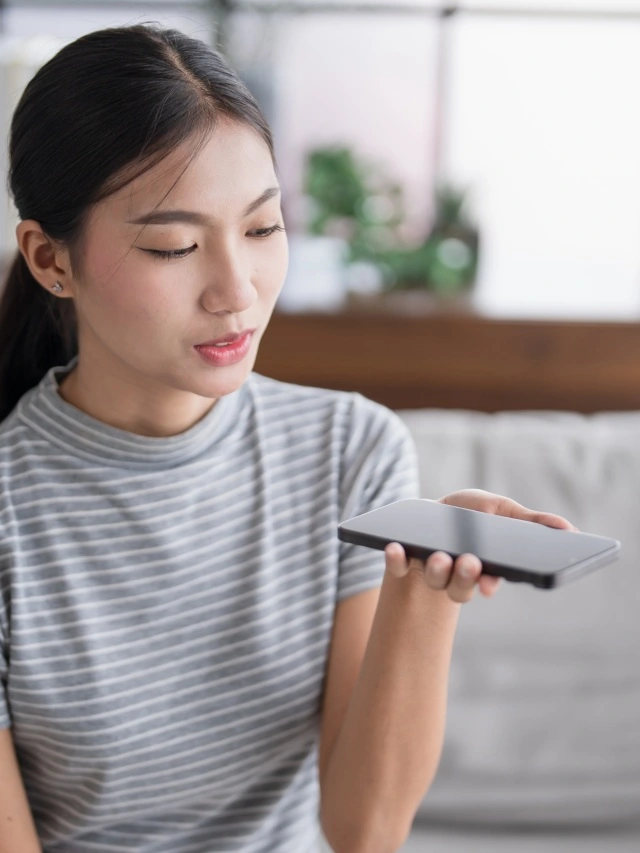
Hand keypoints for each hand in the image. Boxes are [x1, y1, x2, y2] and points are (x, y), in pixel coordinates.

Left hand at [384, 489, 576, 603]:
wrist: (425, 514)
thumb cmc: (468, 515)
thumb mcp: (501, 511)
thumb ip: (532, 521)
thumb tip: (570, 531)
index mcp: (483, 567)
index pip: (489, 581)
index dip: (489, 582)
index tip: (491, 581)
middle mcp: (456, 575)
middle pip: (461, 587)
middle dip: (464, 577)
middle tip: (468, 562)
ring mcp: (429, 569)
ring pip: (435, 579)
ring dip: (437, 569)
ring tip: (438, 554)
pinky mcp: (401, 561)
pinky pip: (396, 565)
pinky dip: (394, 558)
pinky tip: (393, 546)